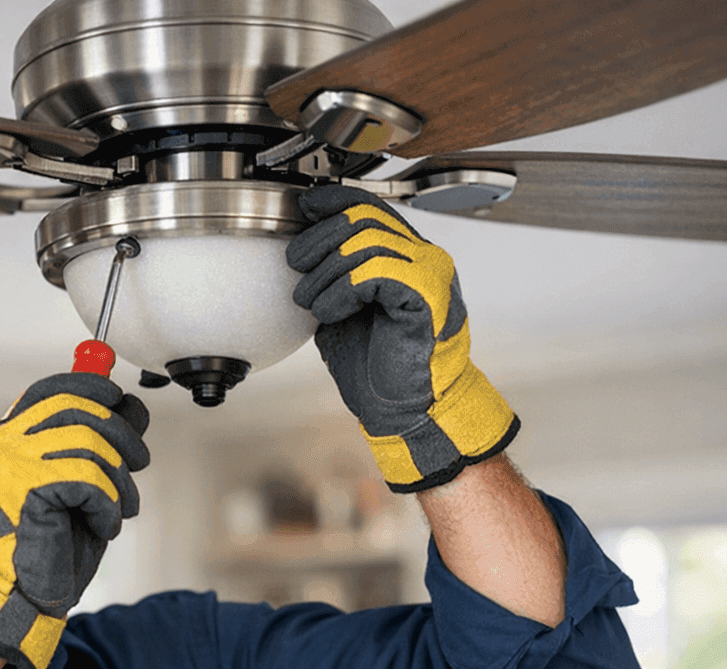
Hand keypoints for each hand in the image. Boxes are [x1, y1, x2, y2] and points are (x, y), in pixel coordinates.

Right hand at [0, 373, 149, 668]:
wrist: (12, 602)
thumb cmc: (44, 552)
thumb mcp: (78, 489)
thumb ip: (96, 448)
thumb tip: (131, 408)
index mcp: (5, 442)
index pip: (50, 389)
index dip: (92, 387)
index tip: (122, 401)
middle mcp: (0, 446)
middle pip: (75, 407)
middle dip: (120, 430)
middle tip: (137, 462)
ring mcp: (7, 465)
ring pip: (87, 441)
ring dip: (117, 477)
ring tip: (119, 509)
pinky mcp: (23, 489)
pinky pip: (86, 477)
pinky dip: (107, 503)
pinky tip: (102, 526)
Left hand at [287, 185, 517, 491]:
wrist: (407, 409)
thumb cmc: (379, 366)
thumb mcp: (342, 309)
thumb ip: (332, 275)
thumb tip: (300, 248)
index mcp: (405, 256)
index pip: (371, 206)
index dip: (334, 201)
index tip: (305, 208)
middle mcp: (422, 258)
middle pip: (364, 217)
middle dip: (319, 237)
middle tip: (296, 265)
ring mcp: (429, 273)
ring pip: (367, 240)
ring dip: (326, 270)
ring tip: (310, 300)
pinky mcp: (427, 295)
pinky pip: (376, 270)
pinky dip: (342, 288)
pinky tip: (329, 311)